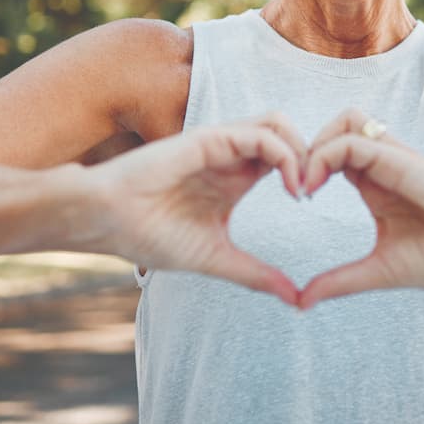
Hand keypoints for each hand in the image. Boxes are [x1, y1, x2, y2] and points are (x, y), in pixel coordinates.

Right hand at [88, 114, 306, 305]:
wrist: (107, 221)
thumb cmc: (150, 235)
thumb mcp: (216, 258)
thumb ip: (256, 274)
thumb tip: (296, 299)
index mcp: (235, 178)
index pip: (286, 159)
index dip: (308, 174)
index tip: (314, 208)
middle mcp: (232, 156)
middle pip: (289, 134)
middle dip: (313, 156)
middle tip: (316, 192)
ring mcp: (221, 144)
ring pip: (278, 124)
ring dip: (301, 150)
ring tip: (303, 188)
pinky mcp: (210, 139)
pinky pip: (260, 134)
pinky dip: (284, 154)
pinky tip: (289, 186)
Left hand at [297, 108, 423, 308]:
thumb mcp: (380, 270)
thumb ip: (340, 281)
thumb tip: (301, 301)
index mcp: (375, 184)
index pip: (333, 153)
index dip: (306, 167)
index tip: (295, 198)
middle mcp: (383, 165)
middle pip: (335, 128)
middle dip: (305, 149)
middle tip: (293, 187)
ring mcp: (394, 159)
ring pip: (344, 120)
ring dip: (315, 144)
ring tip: (303, 184)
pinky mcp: (402, 160)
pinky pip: (354, 140)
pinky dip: (326, 154)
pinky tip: (314, 186)